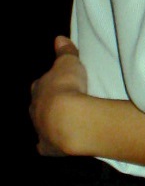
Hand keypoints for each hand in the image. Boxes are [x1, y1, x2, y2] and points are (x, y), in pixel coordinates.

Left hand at [30, 36, 87, 155]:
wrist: (68, 118)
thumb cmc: (67, 87)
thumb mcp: (68, 64)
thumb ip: (65, 52)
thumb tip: (59, 38)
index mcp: (38, 89)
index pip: (41, 85)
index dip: (49, 85)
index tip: (58, 84)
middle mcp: (34, 109)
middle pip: (38, 106)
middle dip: (46, 105)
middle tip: (61, 104)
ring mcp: (40, 129)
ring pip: (40, 125)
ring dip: (49, 124)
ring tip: (63, 123)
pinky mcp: (47, 147)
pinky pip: (45, 146)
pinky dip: (49, 145)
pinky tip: (54, 146)